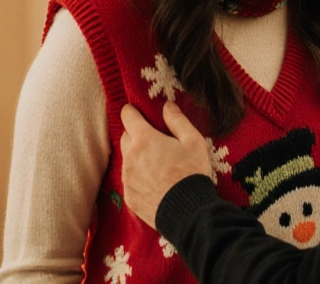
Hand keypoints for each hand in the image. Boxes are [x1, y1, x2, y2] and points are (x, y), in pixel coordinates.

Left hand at [120, 102, 213, 229]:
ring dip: (137, 156)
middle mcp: (130, 157)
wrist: (188, 213)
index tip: (138, 112)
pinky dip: (138, 176)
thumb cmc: (192, 174)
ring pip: (127, 159)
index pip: (127, 116)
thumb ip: (178, 120)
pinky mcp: (129, 196)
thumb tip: (167, 105)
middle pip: (126, 137)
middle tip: (155, 140)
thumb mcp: (193, 141)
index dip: (132, 111)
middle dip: (136, 134)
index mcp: (144, 140)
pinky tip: (155, 181)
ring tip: (158, 164)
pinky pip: (129, 179)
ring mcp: (127, 178)